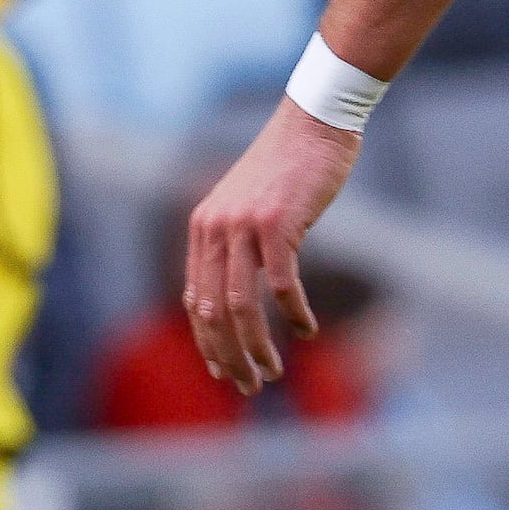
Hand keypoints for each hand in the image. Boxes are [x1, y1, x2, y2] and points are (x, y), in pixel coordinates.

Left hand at [185, 101, 361, 391]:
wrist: (313, 123)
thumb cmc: (287, 169)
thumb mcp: (248, 208)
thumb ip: (237, 246)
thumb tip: (239, 296)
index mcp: (202, 228)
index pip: (196, 300)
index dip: (207, 341)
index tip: (222, 370)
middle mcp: (214, 229)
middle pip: (213, 312)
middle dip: (229, 357)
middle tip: (249, 386)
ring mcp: (242, 226)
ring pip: (241, 307)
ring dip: (257, 348)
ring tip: (273, 372)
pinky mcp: (276, 223)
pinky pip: (282, 285)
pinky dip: (295, 315)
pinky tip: (308, 331)